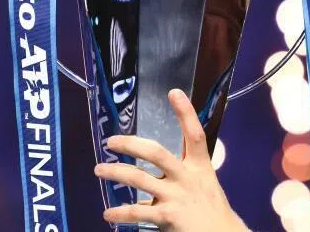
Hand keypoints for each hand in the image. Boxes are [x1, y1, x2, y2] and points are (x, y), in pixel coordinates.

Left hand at [94, 89, 247, 231]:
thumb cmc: (210, 208)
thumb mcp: (203, 181)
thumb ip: (182, 171)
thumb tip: (155, 165)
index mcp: (199, 166)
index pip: (194, 134)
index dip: (185, 113)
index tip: (174, 92)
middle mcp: (187, 177)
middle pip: (156, 153)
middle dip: (131, 145)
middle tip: (111, 142)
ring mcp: (177, 196)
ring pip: (140, 179)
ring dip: (116, 173)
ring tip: (99, 170)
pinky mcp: (168, 216)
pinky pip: (139, 212)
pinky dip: (121, 213)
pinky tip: (108, 214)